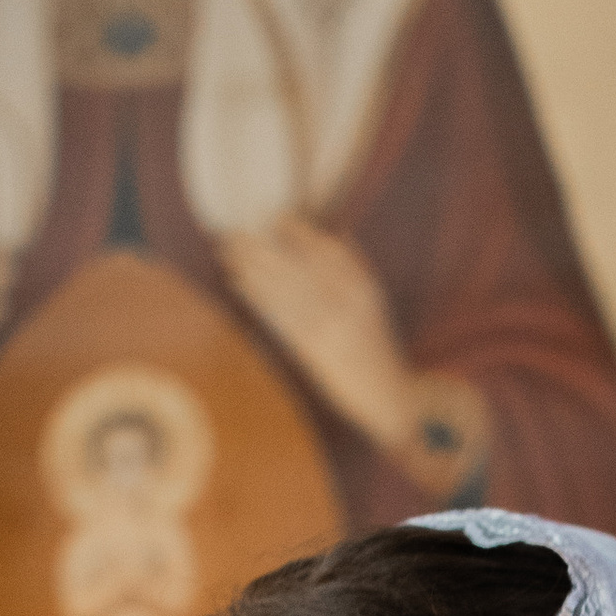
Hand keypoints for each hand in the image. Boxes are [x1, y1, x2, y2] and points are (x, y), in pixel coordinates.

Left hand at [217, 220, 420, 451]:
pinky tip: (239, 284)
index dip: (298, 232)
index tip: (274, 219)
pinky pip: (280, 315)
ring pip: (285, 286)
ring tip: (227, 253)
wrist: (388, 395)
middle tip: (234, 233)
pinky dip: (258, 296)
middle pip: (299, 264)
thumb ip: (358, 268)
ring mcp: (331, 324)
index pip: (327, 249)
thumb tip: (340, 233)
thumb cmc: (376, 348)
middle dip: (263, 246)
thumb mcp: (376, 302)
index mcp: (364, 287)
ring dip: (253, 267)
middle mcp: (348, 301)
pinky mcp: (315, 347)